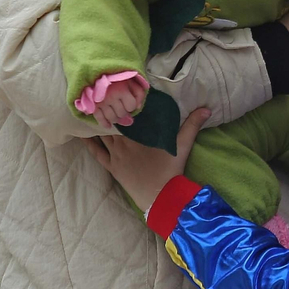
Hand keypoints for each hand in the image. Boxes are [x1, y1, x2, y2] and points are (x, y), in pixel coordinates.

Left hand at [86, 107, 207, 207]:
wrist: (161, 197)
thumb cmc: (171, 170)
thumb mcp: (183, 145)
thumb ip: (192, 125)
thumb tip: (207, 108)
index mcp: (139, 135)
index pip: (127, 114)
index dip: (121, 102)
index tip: (117, 90)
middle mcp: (124, 142)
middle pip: (112, 122)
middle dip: (107, 110)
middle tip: (102, 97)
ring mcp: (115, 155)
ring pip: (102, 135)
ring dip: (97, 123)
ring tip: (91, 110)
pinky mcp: (112, 167)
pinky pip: (97, 153)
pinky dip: (89, 143)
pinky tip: (81, 134)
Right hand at [94, 79, 145, 127]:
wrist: (96, 72)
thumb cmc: (116, 76)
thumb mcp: (131, 80)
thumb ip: (138, 92)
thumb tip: (138, 107)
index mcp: (121, 90)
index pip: (131, 106)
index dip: (131, 106)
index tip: (128, 102)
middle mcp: (111, 97)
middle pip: (122, 113)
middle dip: (124, 113)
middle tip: (122, 109)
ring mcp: (101, 102)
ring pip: (112, 118)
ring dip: (116, 119)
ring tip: (116, 115)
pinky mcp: (93, 105)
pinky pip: (99, 118)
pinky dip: (105, 124)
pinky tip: (108, 125)